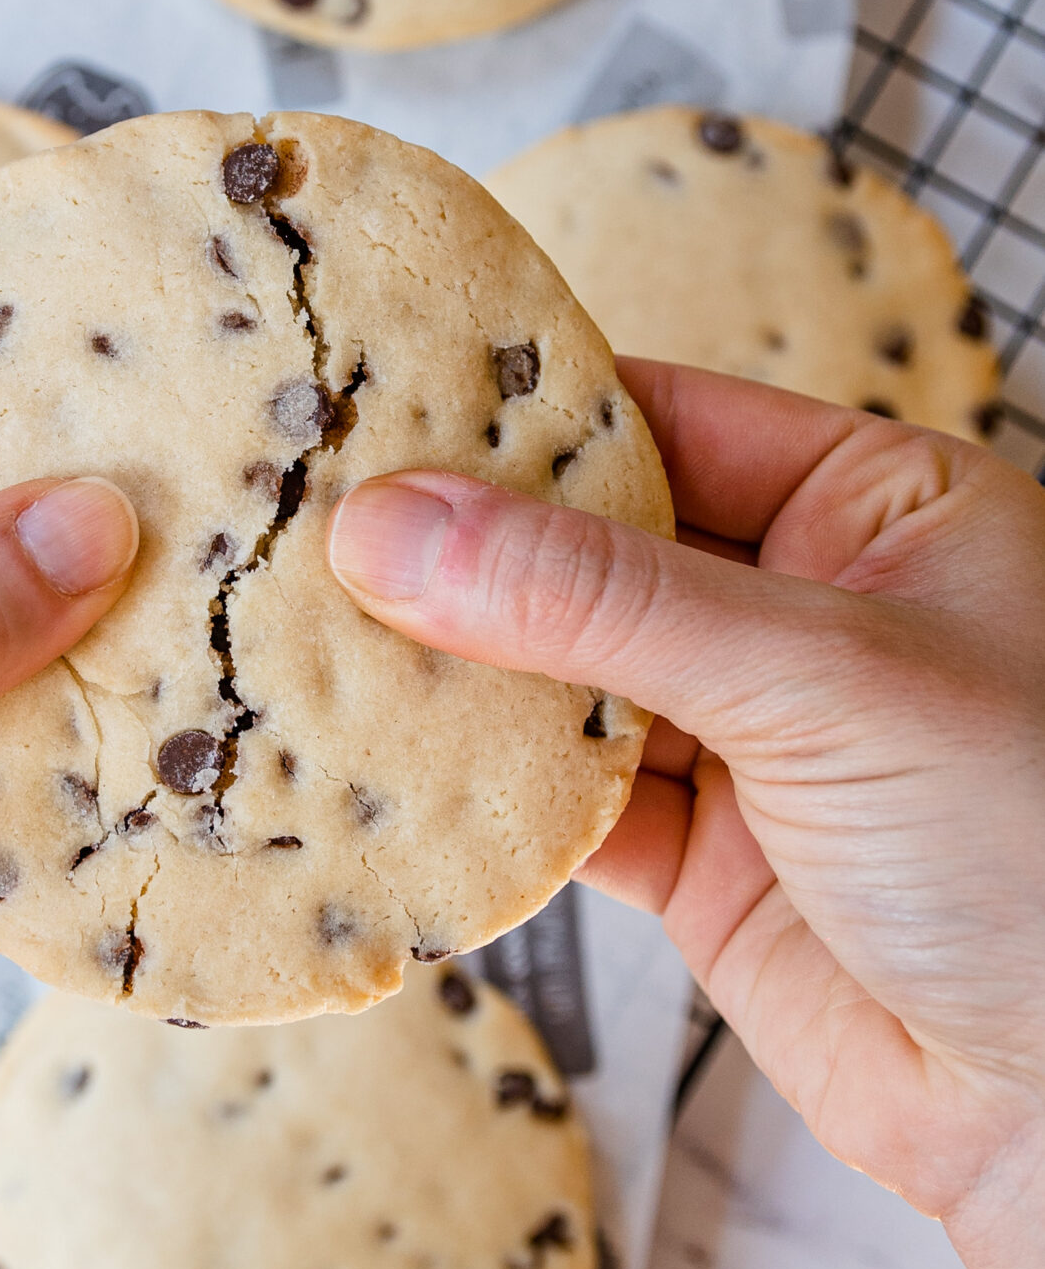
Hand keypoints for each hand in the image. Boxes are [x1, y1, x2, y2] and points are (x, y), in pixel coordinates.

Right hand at [326, 363, 1044, 1268]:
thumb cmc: (1036, 852)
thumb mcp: (824, 677)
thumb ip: (600, 600)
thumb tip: (396, 526)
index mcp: (879, 507)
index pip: (665, 417)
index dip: (520, 418)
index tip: (367, 409)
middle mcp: (809, 608)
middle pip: (592, 546)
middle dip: (462, 549)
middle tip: (298, 524)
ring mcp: (751, 737)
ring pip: (562, 676)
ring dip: (454, 674)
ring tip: (303, 637)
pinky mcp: (704, 860)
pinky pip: (564, 801)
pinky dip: (482, 794)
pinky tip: (387, 764)